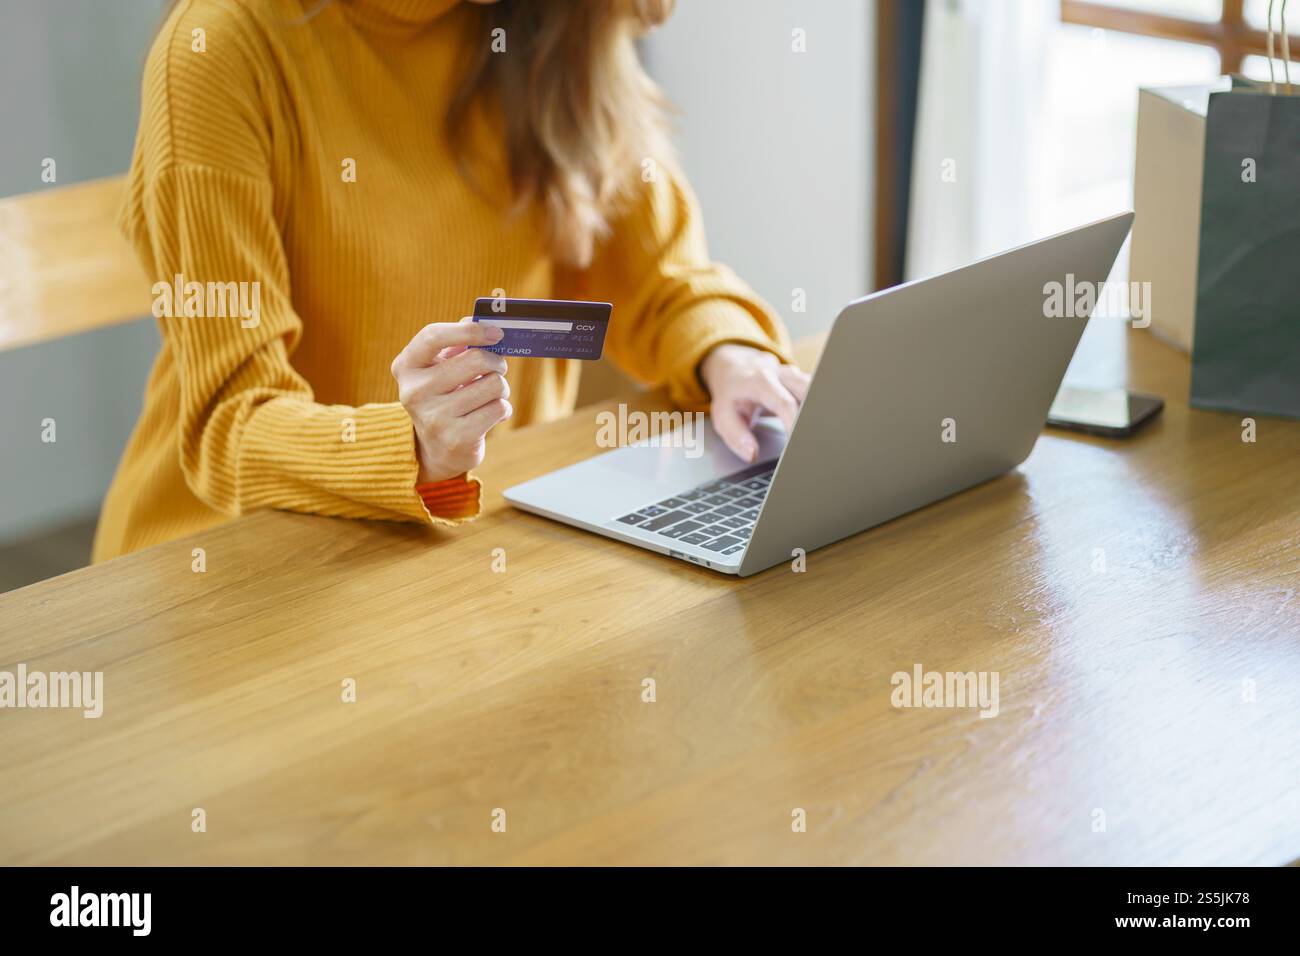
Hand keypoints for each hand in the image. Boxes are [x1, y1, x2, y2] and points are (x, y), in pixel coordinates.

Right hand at [391, 318, 512, 482]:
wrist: (434, 450)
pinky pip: (499, 408)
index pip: (433, 336)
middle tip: (496, 368)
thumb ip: (458, 342)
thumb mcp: (440, 368)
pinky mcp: (456, 438)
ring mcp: (434, 417)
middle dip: (496, 362)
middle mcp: (414, 392)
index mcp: (407, 367)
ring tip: (488, 396)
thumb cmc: (443, 397)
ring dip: (501, 388)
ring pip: (494, 384)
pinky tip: (488, 415)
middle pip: (476, 360)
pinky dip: (502, 409)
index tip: (495, 333)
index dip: (468, 330)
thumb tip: (483, 322)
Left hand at [699, 343, 809, 462]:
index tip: (794, 444)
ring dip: (816, 409)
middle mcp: (780, 374)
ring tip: (814, 432)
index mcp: (759, 381)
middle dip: (810, 415)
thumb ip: (736, 436)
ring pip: (814, 388)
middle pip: (807, 390)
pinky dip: (816, 407)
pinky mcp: (802, 379)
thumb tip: (752, 454)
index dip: (794, 424)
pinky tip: (820, 423)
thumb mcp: (723, 415)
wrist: (735, 369)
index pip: (784, 403)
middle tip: (811, 440)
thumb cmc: (731, 395)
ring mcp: (794, 374)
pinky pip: (815, 391)